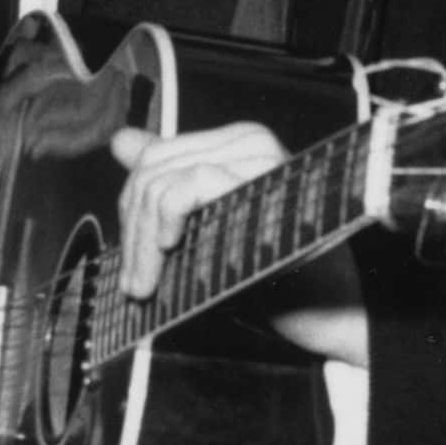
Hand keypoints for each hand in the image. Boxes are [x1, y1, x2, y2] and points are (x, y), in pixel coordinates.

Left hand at [110, 121, 368, 364]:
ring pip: (163, 182)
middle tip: (133, 284)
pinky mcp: (261, 177)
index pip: (157, 158)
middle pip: (154, 170)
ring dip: (142, 243)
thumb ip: (167, 181)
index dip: (131, 208)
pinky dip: (165, 220)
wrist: (325, 305)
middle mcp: (248, 139)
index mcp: (235, 143)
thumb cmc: (270, 268)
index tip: (131, 258)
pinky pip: (189, 186)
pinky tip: (166, 249)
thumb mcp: (207, 224)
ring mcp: (258, 155)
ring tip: (144, 285)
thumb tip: (120, 140)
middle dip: (131, 231)